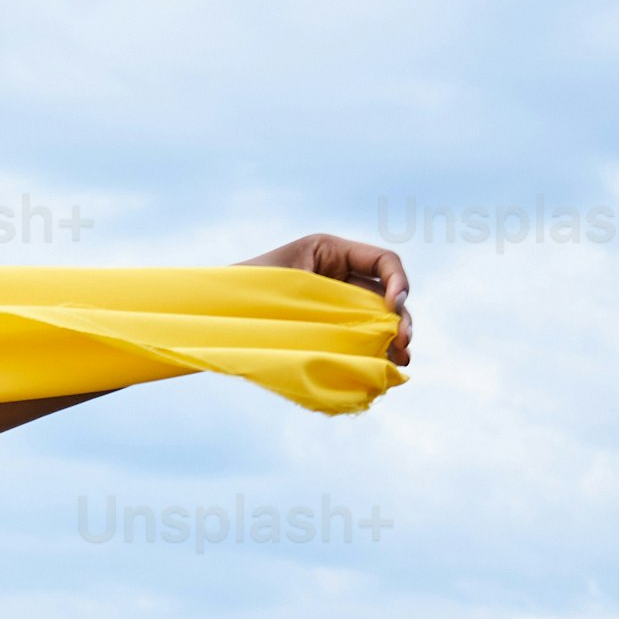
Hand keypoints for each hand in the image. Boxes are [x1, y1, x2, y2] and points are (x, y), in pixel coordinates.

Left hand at [236, 234, 411, 370]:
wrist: (213, 315)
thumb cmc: (242, 291)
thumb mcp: (287, 286)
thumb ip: (329, 297)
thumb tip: (381, 314)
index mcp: (330, 251)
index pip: (382, 261)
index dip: (398, 282)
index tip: (393, 308)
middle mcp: (337, 274)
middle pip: (386, 294)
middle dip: (400, 319)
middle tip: (404, 345)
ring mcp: (334, 301)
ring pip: (377, 318)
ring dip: (393, 338)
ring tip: (401, 362)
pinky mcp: (327, 327)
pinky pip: (358, 335)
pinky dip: (373, 350)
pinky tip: (383, 366)